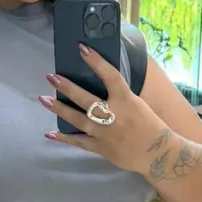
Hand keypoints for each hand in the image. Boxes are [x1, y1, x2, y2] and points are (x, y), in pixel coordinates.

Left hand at [39, 43, 174, 175]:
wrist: (158, 153)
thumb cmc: (150, 125)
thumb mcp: (137, 104)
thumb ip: (119, 95)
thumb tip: (101, 83)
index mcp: (126, 100)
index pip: (110, 75)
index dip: (96, 61)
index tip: (82, 49)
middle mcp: (113, 115)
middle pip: (86, 99)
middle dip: (67, 87)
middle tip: (52, 77)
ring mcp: (105, 132)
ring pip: (77, 119)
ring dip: (59, 108)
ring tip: (43, 99)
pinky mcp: (101, 148)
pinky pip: (79, 142)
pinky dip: (64, 138)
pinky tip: (50, 133)